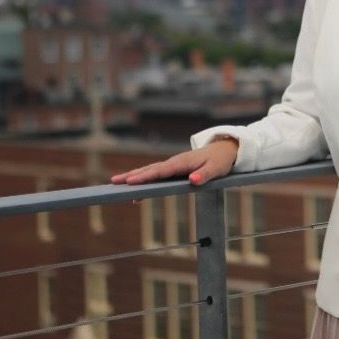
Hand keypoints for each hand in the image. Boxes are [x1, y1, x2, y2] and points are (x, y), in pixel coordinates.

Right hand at [110, 139, 238, 186]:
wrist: (225, 149)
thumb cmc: (220, 160)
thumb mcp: (216, 169)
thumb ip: (204, 175)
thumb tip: (192, 180)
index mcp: (182, 162)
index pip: (161, 171)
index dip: (146, 177)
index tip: (131, 182)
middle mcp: (174, 162)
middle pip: (150, 169)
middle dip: (132, 176)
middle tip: (114, 182)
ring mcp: (173, 164)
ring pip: (150, 170)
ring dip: (134, 176)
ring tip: (116, 182)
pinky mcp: (174, 168)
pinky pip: (156, 173)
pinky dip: (144, 178)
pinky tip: (136, 189)